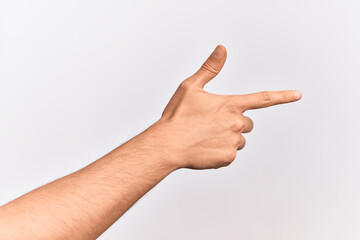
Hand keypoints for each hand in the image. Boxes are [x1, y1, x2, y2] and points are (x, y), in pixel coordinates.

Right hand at [149, 45, 301, 169]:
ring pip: (239, 139)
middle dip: (235, 123)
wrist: (167, 144)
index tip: (297, 95)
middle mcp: (236, 123)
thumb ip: (210, 68)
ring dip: (228, 137)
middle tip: (212, 124)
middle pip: (247, 123)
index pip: (262, 99)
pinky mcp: (228, 158)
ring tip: (205, 137)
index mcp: (230, 104)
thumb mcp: (191, 87)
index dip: (282, 96)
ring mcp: (233, 141)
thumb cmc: (177, 116)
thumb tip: (222, 49)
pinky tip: (205, 148)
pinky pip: (230, 154)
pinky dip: (220, 151)